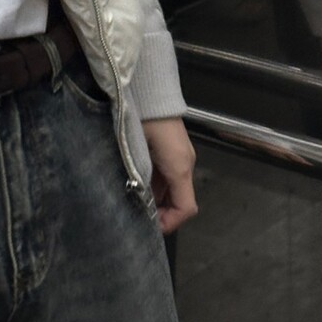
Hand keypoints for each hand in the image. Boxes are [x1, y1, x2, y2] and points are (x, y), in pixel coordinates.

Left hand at [143, 117, 198, 234]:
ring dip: (157, 200)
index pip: (186, 209)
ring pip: (172, 190)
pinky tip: (138, 185)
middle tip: (140, 216)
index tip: (151, 227)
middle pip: (180, 202)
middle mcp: (184, 165)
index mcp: (180, 168)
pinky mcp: (171, 151)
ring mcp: (179, 157)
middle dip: (162, 213)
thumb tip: (141, 203)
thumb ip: (144, 182)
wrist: (148, 94)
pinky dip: (155, 187)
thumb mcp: (141, 156)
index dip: (170, 223)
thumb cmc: (144, 122)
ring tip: (136, 202)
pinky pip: (167, 177)